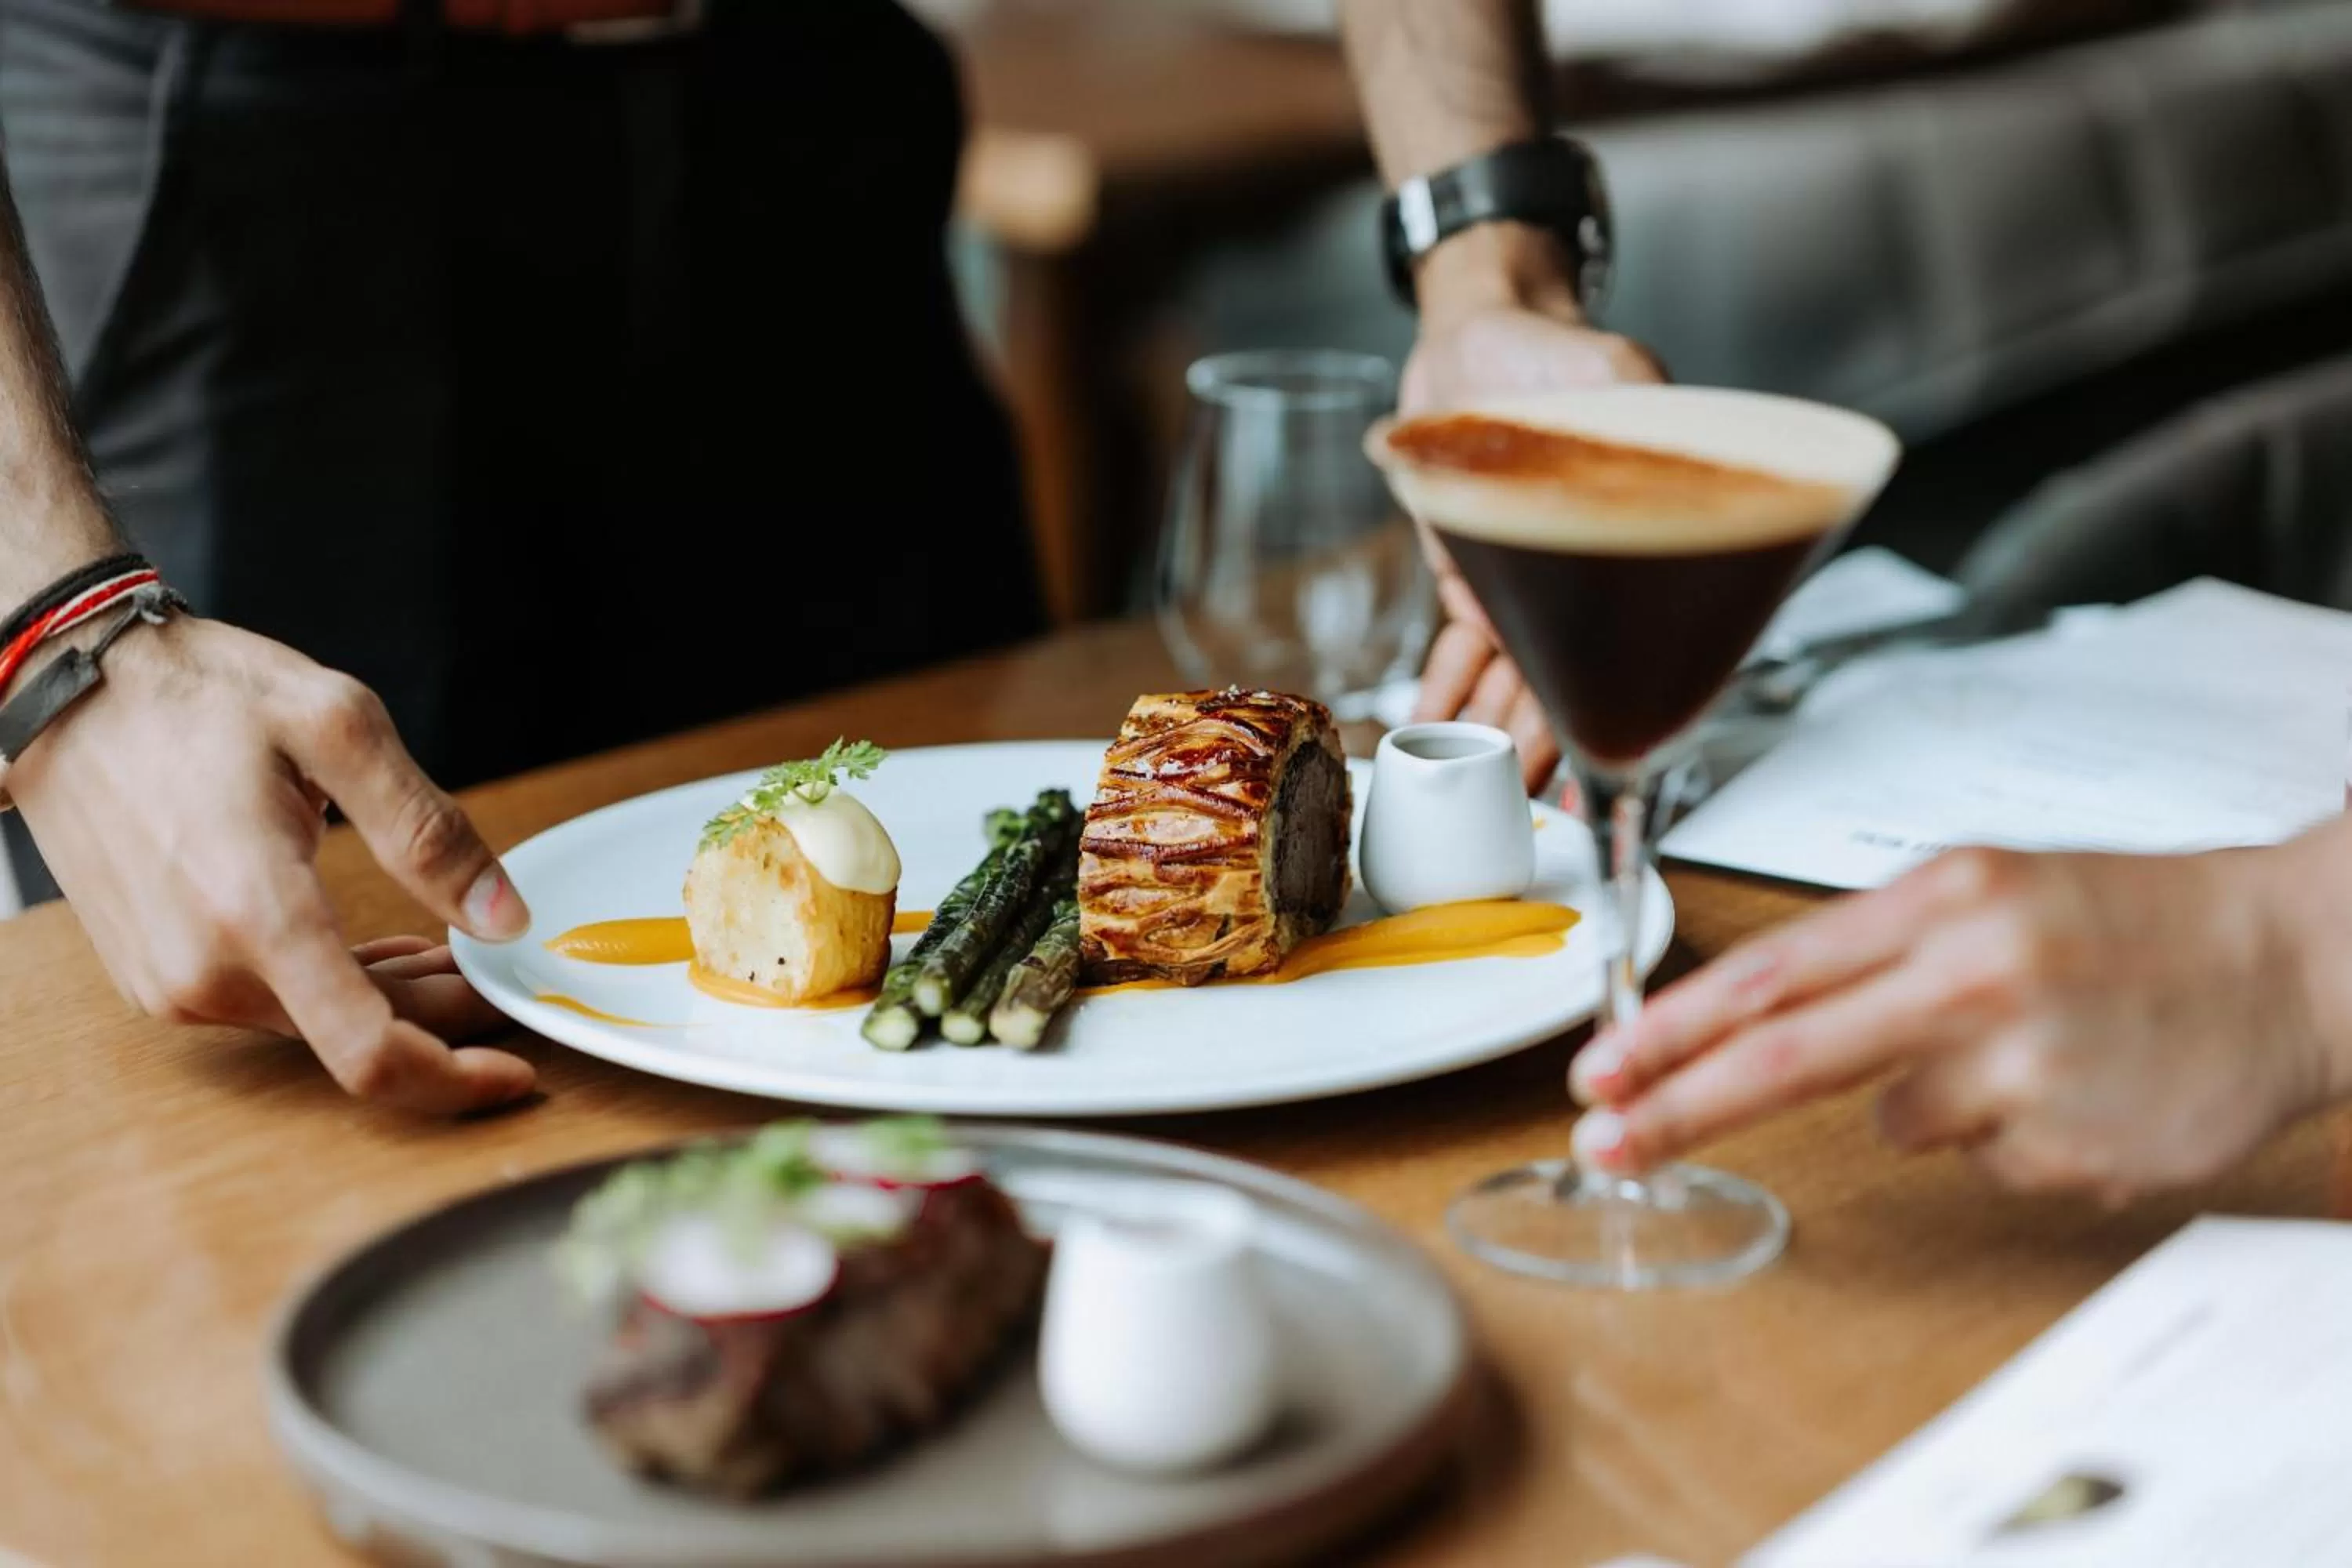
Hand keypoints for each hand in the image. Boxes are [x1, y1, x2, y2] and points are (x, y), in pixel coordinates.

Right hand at [9, 616, 537, 1112]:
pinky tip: (383, 950)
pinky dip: (342, 986)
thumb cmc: (198, 694)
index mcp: (254, 913)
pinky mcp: (160, 978)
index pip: (370, 1053)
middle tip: (504, 973)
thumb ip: (427, 831)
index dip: (455, 1078)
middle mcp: (205, 972)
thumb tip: (504, 917)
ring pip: (321, 1024)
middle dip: (446, 1019)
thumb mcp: (338, 726)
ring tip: (455, 951)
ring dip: (397, 999)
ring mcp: (174, 984)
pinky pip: (277, 1005)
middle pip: (360, 1039)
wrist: (67, 686)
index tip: (518, 1068)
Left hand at [1400, 226, 1664, 793]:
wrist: (1476, 338)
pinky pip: (1463, 652)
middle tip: (1531, 800)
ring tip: (1471, 784)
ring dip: (1496, 735)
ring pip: (1519, 682)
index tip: (1614, 759)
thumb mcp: (1613, 375)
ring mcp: (1533, 588)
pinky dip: (1443, 692)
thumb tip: (1672, 458)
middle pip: (1578, 683)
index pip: (1654, 645)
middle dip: (1553, 746)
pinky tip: (1424, 731)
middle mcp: (1593, 582)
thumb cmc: (1555, 351)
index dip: (1636, 709)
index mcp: (1644, 547)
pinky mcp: (1477, 582)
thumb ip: (1637, 420)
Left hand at [1567, 841, 2351, 1201]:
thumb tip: (1748, 1019)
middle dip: (1681, 1106)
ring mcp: (2026, 1068)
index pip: (1772, 975)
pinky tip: (2077, 1089)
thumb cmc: (2131, 921)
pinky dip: (2010, 1136)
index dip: (1670, 1030)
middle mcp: (1976, 974)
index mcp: (1946, 896)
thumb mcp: (1990, 890)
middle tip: (1605, 1143)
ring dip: (1937, 1100)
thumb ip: (1872, 950)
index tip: (1601, 1068)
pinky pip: (1985, 1161)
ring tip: (2032, 1049)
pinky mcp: (2071, 1148)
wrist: (2292, 960)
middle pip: (1785, 1060)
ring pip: (1900, 1121)